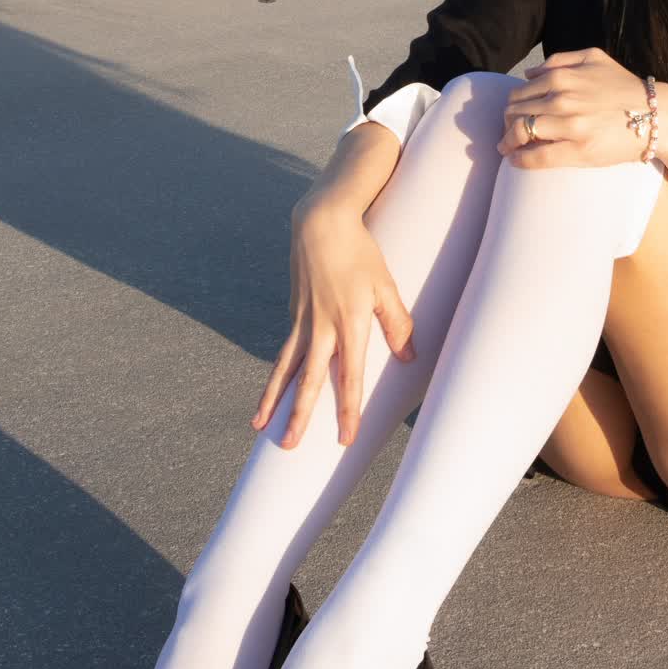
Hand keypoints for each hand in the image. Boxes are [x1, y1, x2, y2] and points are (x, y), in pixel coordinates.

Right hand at [251, 206, 416, 448]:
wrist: (321, 221)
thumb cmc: (360, 251)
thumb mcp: (385, 284)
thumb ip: (397, 322)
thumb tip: (409, 357)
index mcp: (348, 322)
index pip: (349, 376)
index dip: (348, 410)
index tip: (346, 438)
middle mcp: (321, 326)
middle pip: (307, 380)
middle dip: (299, 416)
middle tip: (289, 447)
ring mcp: (302, 319)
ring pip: (285, 367)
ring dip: (272, 399)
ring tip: (259, 425)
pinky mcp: (293, 311)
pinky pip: (285, 348)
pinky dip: (277, 372)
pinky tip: (272, 391)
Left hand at [498, 46, 652, 170]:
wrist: (657, 115)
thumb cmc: (624, 87)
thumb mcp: (594, 59)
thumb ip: (559, 60)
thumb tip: (528, 74)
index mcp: (562, 76)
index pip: (519, 93)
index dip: (510, 107)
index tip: (511, 117)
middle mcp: (562, 98)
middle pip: (515, 113)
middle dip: (506, 124)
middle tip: (507, 135)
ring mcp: (570, 125)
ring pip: (520, 132)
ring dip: (508, 142)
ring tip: (507, 148)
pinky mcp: (579, 150)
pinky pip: (537, 157)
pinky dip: (519, 160)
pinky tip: (516, 161)